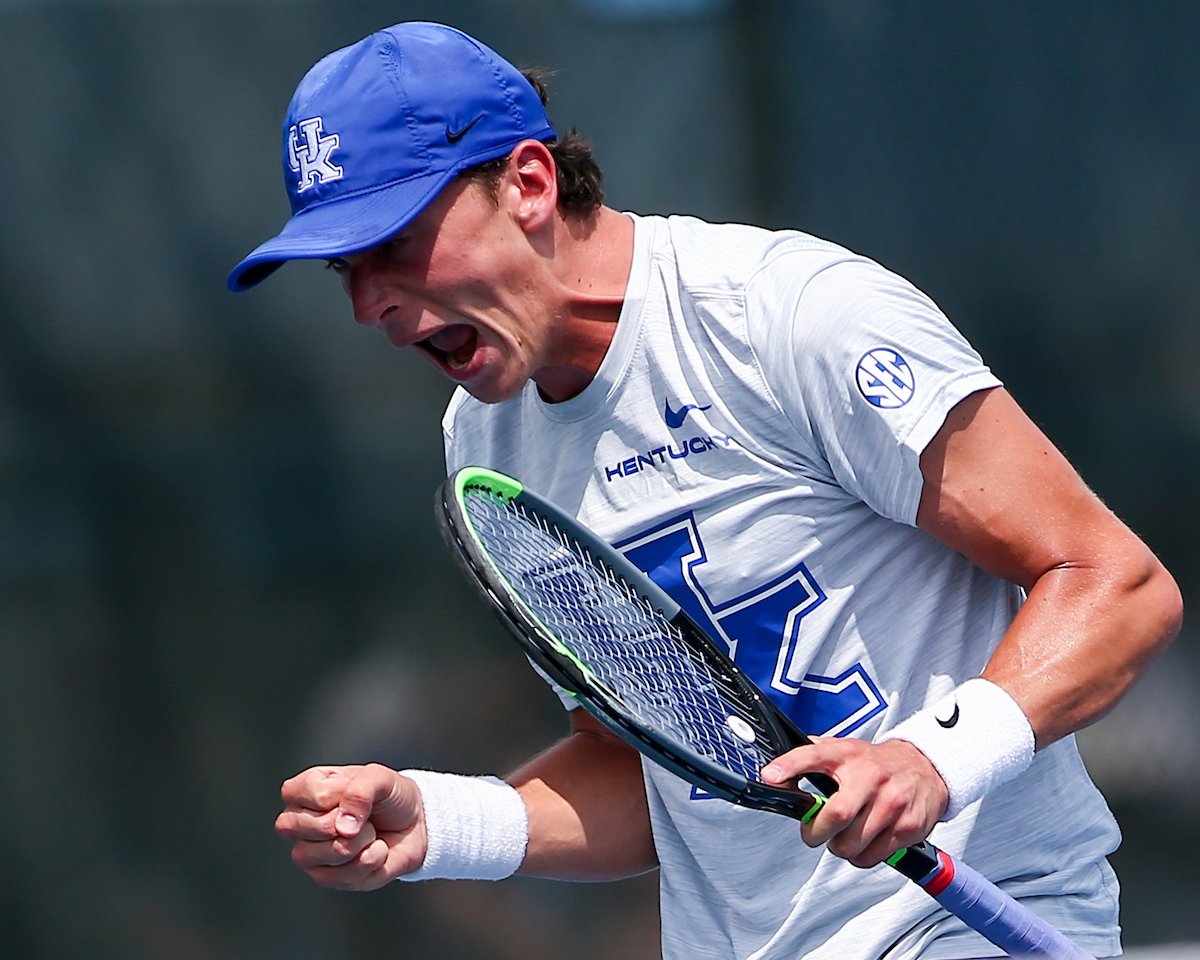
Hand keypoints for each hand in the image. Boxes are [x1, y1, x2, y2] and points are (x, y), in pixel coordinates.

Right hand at [274, 763, 426, 889]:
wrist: (414, 824)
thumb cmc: (390, 797)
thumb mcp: (380, 777)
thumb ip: (360, 790)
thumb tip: (343, 826)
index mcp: (302, 791)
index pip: (301, 794)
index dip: (337, 794)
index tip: (352, 790)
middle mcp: (298, 823)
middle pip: (310, 827)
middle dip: (350, 820)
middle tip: (362, 815)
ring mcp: (308, 854)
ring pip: (330, 853)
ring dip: (363, 841)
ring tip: (369, 831)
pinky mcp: (326, 878)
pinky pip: (346, 875)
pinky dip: (371, 860)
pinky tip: (374, 850)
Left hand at [761, 738, 948, 867]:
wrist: (926, 768)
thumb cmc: (877, 763)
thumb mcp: (844, 750)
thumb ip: (812, 756)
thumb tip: (776, 772)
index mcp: (848, 754)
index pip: (814, 755)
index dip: (789, 765)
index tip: (770, 776)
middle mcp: (871, 776)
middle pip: (836, 815)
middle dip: (816, 833)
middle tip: (813, 833)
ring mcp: (892, 802)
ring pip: (852, 843)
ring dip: (839, 847)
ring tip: (843, 836)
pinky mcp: (907, 827)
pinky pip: (872, 856)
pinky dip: (860, 856)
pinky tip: (864, 840)